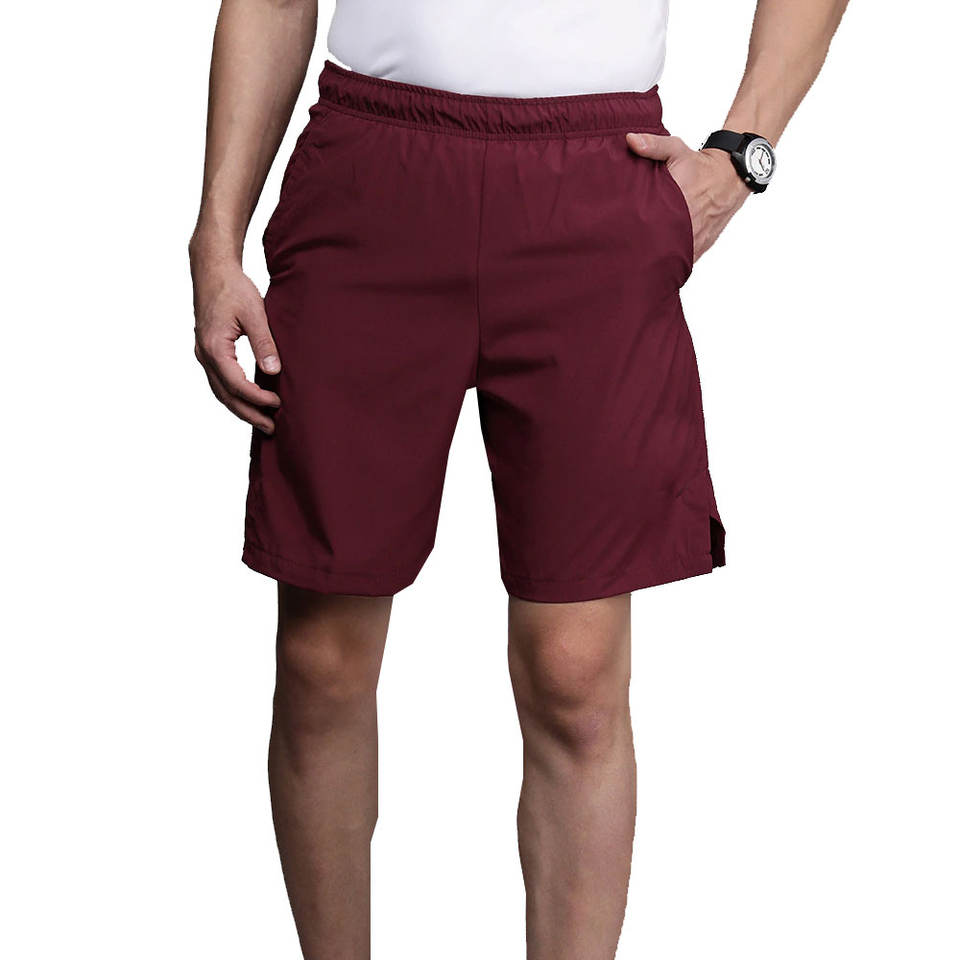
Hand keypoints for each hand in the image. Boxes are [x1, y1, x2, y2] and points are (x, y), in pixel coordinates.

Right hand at [190, 242, 280, 434]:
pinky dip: (234, 395)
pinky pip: (219, 381)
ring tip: (263, 421)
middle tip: (271, 428)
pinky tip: (250, 401)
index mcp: (214, 347)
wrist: (212, 269)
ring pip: (220, 391)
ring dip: (241, 408)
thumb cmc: (233, 287)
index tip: (278, 403)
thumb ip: (264, 343)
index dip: (258, 398)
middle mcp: (204, 355)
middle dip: (249, 414)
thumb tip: (273, 371)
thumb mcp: (254, 313)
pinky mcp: (207, 351)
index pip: (237, 384)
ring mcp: (203, 354)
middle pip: (226, 395)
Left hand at [626, 133, 750, 262]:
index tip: (619, 239)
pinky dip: (671, 265)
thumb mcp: (677, 150)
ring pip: (671, 260)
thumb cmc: (700, 165)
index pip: (651, 226)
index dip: (634, 235)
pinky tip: (655, 269)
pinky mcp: (701, 247)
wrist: (731, 176)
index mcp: (678, 203)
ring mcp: (695, 239)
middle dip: (641, 252)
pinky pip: (683, 263)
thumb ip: (653, 146)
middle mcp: (688, 225)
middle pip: (658, 248)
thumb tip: (630, 140)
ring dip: (656, 261)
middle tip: (622, 255)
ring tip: (635, 266)